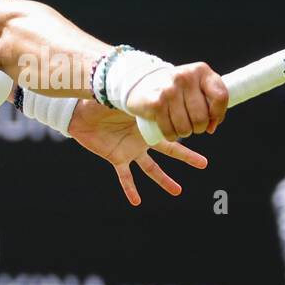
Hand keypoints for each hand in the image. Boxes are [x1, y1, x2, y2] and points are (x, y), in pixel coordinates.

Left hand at [67, 99, 209, 205]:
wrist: (80, 110)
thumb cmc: (101, 99)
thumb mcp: (125, 96)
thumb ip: (139, 95)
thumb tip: (157, 83)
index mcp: (147, 123)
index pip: (171, 129)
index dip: (185, 132)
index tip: (201, 130)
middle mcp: (142, 138)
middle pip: (170, 150)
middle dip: (187, 157)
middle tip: (204, 164)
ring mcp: (131, 150)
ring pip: (151, 169)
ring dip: (164, 181)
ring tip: (178, 191)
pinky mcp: (117, 158)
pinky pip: (125, 177)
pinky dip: (130, 189)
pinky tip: (136, 201)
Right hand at [123, 62, 228, 142]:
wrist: (143, 84)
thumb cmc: (178, 90)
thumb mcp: (197, 87)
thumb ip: (211, 103)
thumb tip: (211, 127)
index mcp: (201, 71)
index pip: (220, 97)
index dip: (218, 114)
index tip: (212, 119)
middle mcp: (185, 77)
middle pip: (202, 117)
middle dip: (199, 127)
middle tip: (192, 124)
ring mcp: (169, 89)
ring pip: (186, 128)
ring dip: (184, 132)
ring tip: (180, 125)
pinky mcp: (156, 102)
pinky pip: (170, 131)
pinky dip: (170, 135)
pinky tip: (169, 128)